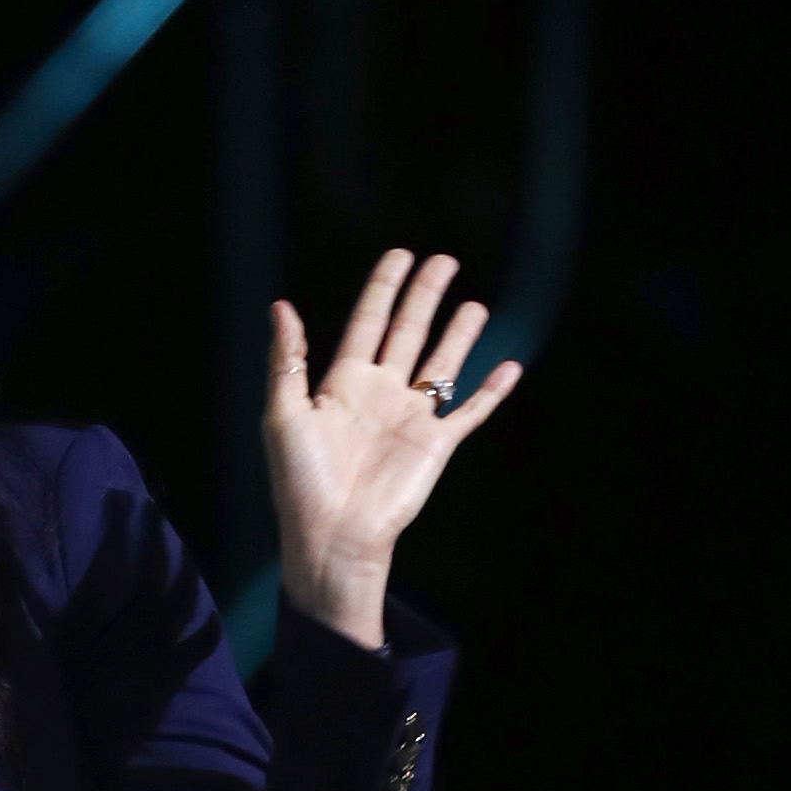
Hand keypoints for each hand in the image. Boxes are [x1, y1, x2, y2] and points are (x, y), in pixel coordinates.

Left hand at [265, 250, 519, 648]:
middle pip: (408, 333)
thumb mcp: (283, 414)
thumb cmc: (301, 481)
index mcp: (342, 384)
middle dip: (425, 296)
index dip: (383, 288)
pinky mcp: (436, 445)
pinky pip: (470, 412)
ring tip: (475, 304)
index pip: (367, 322)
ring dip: (459, 335)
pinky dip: (492, 391)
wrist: (333, 535)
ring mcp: (410, 419)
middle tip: (444, 260)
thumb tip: (280, 306)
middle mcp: (380, 395)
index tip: (400, 255)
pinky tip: (510, 366)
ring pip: (441, 364)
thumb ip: (287, 360)